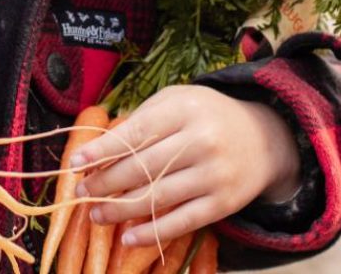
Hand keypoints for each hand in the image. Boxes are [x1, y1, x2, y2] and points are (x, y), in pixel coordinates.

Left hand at [69, 85, 300, 249]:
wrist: (265, 139)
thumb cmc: (208, 117)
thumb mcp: (178, 102)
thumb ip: (141, 120)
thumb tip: (98, 151)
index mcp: (185, 109)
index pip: (136, 132)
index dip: (102, 151)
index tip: (75, 164)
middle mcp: (202, 140)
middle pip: (142, 168)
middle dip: (105, 183)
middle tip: (82, 193)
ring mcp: (214, 174)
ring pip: (158, 198)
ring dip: (120, 210)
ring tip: (96, 215)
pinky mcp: (223, 203)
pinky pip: (182, 222)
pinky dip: (152, 232)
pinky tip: (128, 237)